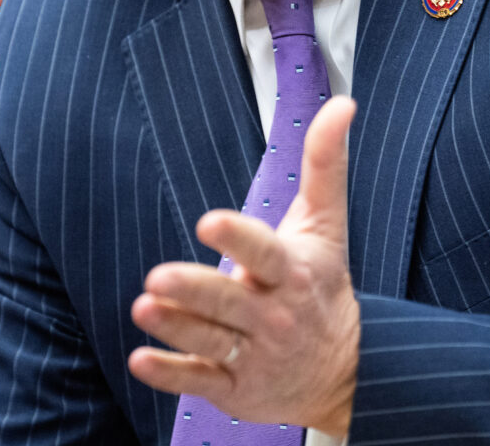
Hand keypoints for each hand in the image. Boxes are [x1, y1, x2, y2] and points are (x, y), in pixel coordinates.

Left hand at [128, 97, 360, 436]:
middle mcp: (272, 315)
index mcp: (291, 272)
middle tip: (158, 278)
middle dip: (194, 291)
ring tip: (144, 308)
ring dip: (174, 327)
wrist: (348, 372)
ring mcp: (253, 354)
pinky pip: (198, 379)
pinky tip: (140, 360)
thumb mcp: (327, 225)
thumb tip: (342, 104)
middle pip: (229, 302)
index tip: (209, 222)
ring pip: (209, 339)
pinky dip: (169, 372)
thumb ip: (326, 164)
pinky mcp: (234, 386)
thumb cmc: (323, 285)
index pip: (264, 252)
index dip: (237, 239)